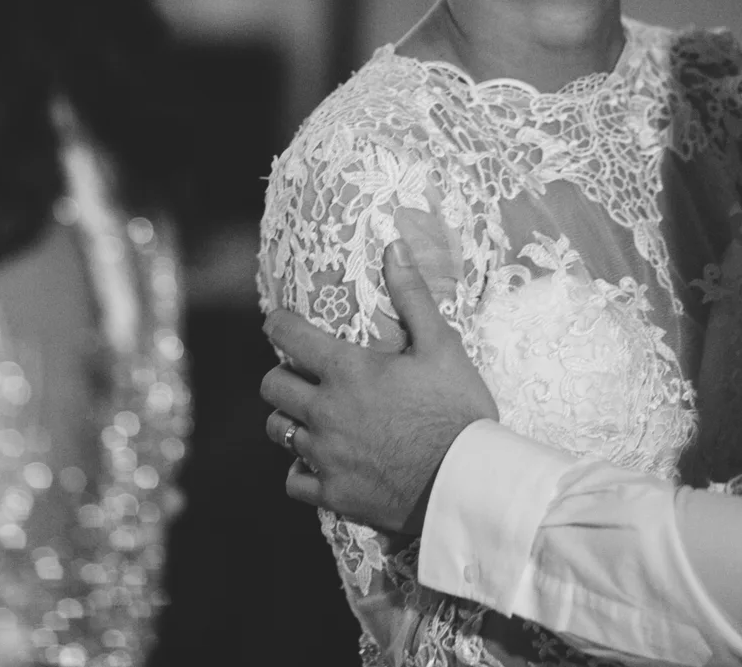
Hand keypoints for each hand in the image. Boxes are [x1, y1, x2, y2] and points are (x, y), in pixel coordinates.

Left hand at [260, 240, 498, 535]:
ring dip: (288, 420)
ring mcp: (326, 456)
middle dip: (280, 374)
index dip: (278, 325)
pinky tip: (319, 465)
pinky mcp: (334, 494)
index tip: (279, 324)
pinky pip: (295, 483)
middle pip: (272, 387)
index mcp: (348, 371)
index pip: (288, 337)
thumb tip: (395, 246)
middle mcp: (326, 411)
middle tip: (298, 374)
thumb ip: (412, 296)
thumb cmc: (458, 410)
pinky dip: (301, 473)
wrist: (469, 482)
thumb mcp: (442, 346)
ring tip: (309, 418)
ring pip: (278, 433)